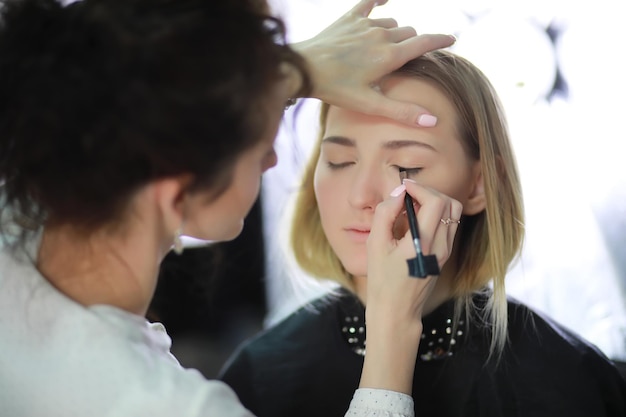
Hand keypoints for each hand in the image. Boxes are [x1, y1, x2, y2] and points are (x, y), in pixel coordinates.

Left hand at [291, 0, 455, 126]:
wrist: (303, 68)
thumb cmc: (335, 89)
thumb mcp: (369, 104)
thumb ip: (402, 112)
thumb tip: (432, 121)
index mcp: (390, 56)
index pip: (424, 43)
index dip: (441, 40)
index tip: (452, 39)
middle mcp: (381, 35)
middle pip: (409, 33)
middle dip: (413, 43)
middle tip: (407, 58)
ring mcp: (365, 24)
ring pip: (392, 23)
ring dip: (394, 33)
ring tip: (386, 48)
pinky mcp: (349, 18)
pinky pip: (369, 2)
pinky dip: (379, 0)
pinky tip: (384, 0)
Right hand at [359, 179, 461, 393]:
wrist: (396, 310)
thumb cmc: (382, 280)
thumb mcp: (375, 245)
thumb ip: (385, 214)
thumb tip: (398, 192)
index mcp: (423, 242)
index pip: (435, 202)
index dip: (420, 188)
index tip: (403, 187)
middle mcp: (440, 246)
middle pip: (449, 204)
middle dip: (428, 192)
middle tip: (408, 194)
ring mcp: (445, 251)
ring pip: (453, 213)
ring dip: (435, 202)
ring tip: (413, 205)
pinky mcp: (445, 255)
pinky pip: (448, 225)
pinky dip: (436, 215)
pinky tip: (417, 220)